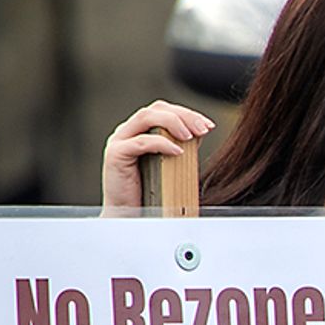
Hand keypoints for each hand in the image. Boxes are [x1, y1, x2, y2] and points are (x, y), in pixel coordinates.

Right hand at [99, 101, 211, 215]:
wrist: (130, 216)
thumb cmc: (151, 192)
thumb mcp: (171, 164)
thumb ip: (181, 146)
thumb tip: (201, 131)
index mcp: (140, 131)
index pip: (163, 110)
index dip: (187, 113)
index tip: (209, 125)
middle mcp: (127, 132)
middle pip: (155, 109)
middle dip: (183, 115)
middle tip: (204, 128)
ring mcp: (119, 141)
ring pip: (145, 118)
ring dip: (173, 123)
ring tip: (191, 137)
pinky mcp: (116, 155)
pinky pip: (140, 142)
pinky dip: (161, 143)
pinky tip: (178, 152)